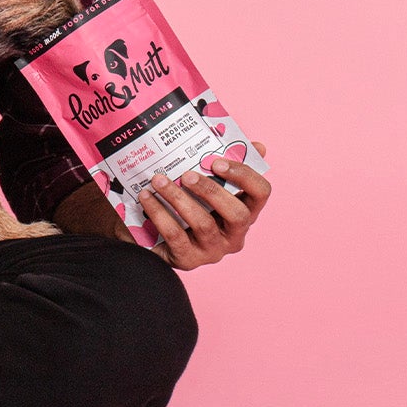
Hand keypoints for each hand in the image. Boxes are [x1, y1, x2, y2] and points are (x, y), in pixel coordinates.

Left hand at [140, 140, 271, 269]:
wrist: (152, 236)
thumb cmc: (186, 205)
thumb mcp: (206, 184)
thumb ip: (228, 164)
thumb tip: (258, 146)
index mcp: (245, 212)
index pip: (260, 193)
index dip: (244, 175)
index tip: (216, 162)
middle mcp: (234, 235)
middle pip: (237, 214)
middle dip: (212, 191)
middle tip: (187, 175)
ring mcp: (212, 250)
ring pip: (204, 225)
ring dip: (179, 199)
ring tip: (159, 181)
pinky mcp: (188, 259)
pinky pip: (175, 235)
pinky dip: (159, 213)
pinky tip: (146, 197)